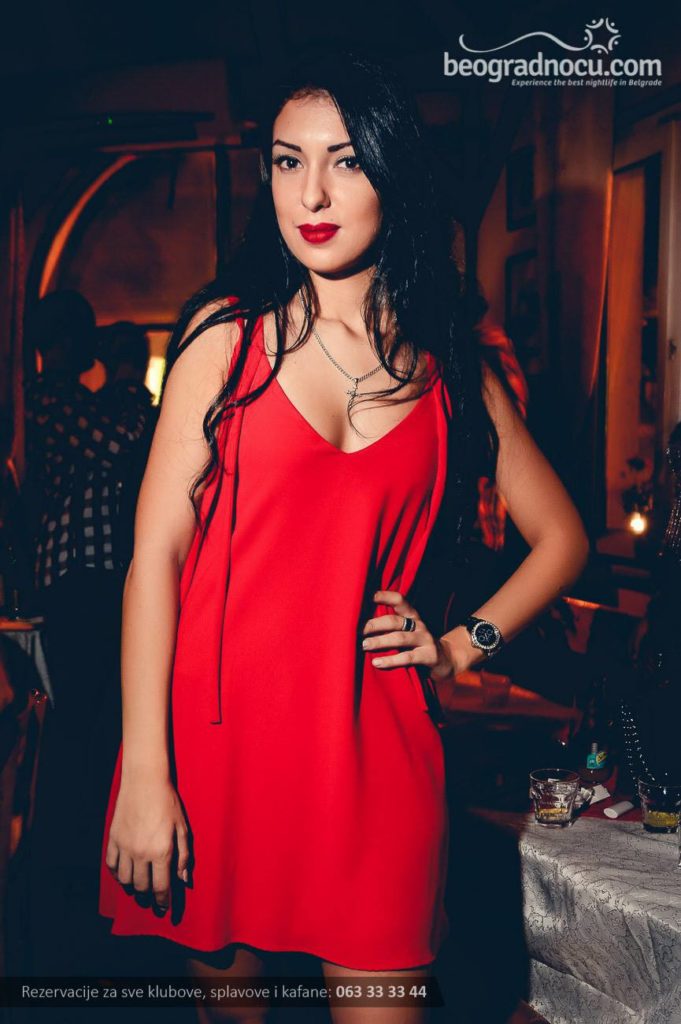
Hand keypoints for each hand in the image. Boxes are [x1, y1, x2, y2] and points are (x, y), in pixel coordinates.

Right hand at [105, 777, 190, 914]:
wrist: (144, 781)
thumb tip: (184, 879)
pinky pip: (111, 866)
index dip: (163, 902)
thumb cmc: (168, 802)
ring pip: (125, 880)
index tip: (164, 909)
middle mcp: (141, 853)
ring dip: (132, 889)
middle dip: (147, 898)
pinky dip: (116, 875)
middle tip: (152, 901)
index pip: (161, 887)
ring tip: (138, 890)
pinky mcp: (113, 839)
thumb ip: (184, 856)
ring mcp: (124, 847)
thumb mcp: (182, 828)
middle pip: (141, 887)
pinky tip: (123, 876)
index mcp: (161, 851)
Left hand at [362, 589, 456, 683]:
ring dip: (380, 641)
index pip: (400, 601)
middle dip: (376, 624)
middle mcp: (419, 625)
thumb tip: (361, 625)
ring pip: (400, 638)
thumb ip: (391, 627)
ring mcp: (425, 640)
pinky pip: (407, 658)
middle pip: (395, 621)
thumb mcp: (407, 631)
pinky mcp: (429, 656)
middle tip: (360, 631)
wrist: (446, 660)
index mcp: (412, 616)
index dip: (386, 596)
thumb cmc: (417, 645)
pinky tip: (377, 663)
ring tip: (365, 645)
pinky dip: (391, 660)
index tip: (371, 596)